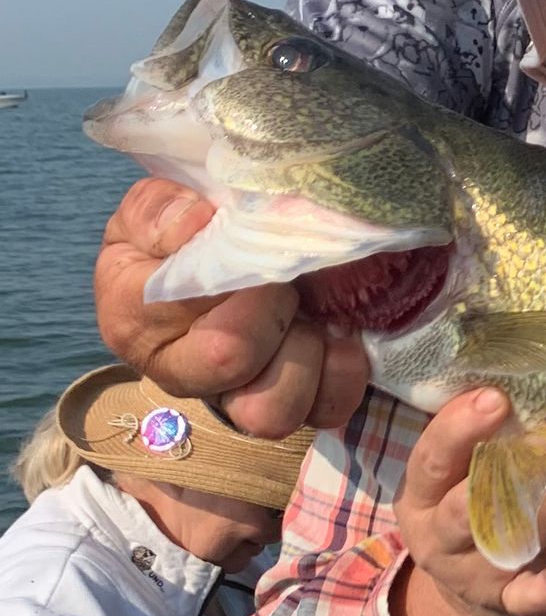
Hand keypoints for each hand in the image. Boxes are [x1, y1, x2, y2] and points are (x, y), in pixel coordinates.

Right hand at [95, 176, 370, 435]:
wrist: (229, 253)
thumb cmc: (183, 234)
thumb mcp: (154, 204)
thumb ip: (159, 209)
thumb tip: (196, 222)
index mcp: (133, 319)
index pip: (177, 307)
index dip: (225, 274)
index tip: (246, 246)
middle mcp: (180, 372)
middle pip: (229, 361)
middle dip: (270, 306)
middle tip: (282, 278)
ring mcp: (236, 397)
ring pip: (270, 411)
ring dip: (304, 352)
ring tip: (308, 313)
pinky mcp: (292, 405)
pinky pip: (325, 411)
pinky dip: (343, 373)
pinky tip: (339, 335)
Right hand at [391, 390, 545, 615]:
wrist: (476, 604)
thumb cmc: (476, 513)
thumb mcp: (459, 480)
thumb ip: (482, 442)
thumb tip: (530, 374)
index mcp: (419, 497)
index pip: (430, 459)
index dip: (459, 428)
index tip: (498, 397)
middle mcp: (439, 537)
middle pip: (469, 504)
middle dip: (515, 466)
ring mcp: (472, 575)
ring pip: (510, 539)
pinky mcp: (508, 605)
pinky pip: (526, 598)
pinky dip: (545, 588)